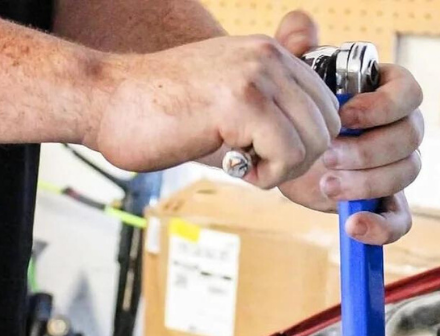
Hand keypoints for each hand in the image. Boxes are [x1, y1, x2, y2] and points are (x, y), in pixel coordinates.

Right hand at [86, 35, 340, 188]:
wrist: (109, 103)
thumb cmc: (162, 115)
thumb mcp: (226, 107)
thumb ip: (269, 118)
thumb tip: (311, 152)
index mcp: (270, 54)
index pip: (327, 105)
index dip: (306, 144)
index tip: (269, 156)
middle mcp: (269, 57)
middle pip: (329, 124)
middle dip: (301, 161)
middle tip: (258, 167)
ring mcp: (257, 75)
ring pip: (315, 140)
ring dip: (284, 170)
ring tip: (243, 167)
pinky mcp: (241, 102)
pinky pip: (288, 153)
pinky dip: (268, 176)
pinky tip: (236, 169)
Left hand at [274, 11, 423, 244]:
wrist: (280, 147)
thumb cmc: (294, 107)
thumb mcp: (291, 75)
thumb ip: (297, 46)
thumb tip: (301, 28)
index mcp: (387, 94)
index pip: (409, 94)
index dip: (382, 107)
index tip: (345, 116)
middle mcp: (398, 130)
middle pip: (410, 137)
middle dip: (369, 149)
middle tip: (328, 156)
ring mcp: (394, 168)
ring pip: (405, 174)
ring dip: (367, 182)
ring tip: (326, 184)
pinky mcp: (382, 202)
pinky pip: (399, 219)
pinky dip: (381, 227)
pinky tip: (352, 225)